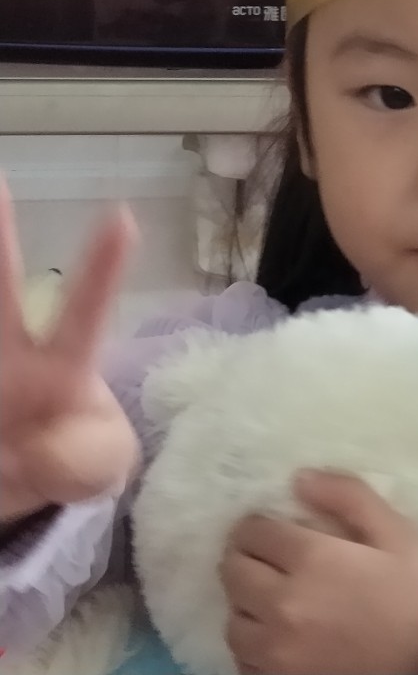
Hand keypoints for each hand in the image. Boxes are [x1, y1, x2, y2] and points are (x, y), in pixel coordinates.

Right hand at [0, 177, 140, 521]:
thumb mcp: (98, 461)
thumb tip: (41, 452)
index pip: (85, 316)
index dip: (103, 271)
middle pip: (1, 293)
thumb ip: (89, 458)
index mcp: (59, 368)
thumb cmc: (64, 448)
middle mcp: (6, 356)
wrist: (12, 482)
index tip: (123, 216)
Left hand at [221, 471, 417, 674]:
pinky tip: (277, 633)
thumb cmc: (416, 593)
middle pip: (233, 572)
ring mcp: (277, 652)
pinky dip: (253, 642)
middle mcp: (283, 605)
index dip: (258, 524)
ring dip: (246, 602)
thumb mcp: (396, 532)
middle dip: (246, 556)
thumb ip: (348, 496)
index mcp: (311, 560)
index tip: (271, 527)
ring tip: (270, 595)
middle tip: (266, 556)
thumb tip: (301, 479)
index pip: (253, 532)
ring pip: (233, 619)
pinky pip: (243, 658)